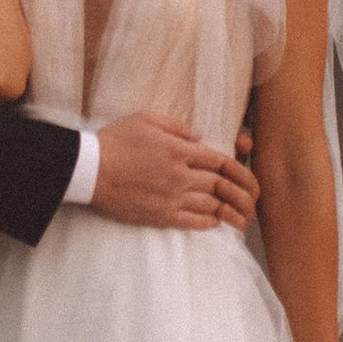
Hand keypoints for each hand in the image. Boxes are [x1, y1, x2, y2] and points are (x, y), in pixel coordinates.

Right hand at [92, 112, 259, 231]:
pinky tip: (216, 223)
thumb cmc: (114, 141)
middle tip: (253, 200)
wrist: (89, 170)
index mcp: (179, 150)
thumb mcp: (145, 119)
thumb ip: (176, 126)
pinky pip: (192, 221)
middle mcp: (180, 175)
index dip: (240, 170)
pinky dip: (208, 223)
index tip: (248, 177)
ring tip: (243, 218)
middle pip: (222, 185)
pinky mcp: (159, 215)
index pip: (221, 161)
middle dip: (243, 193)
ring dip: (231, 212)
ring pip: (211, 205)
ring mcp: (170, 197)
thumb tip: (200, 136)